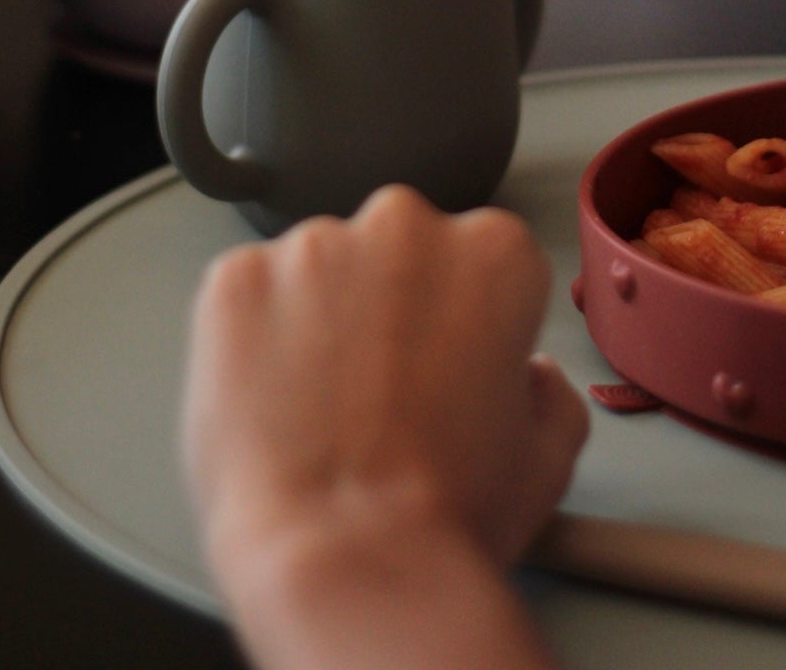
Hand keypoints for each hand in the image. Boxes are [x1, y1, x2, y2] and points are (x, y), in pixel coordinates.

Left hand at [182, 187, 588, 586]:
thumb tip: (530, 374)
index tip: (446, 369)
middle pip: (396, 252)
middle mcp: (404, 224)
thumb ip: (548, 390)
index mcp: (493, 251)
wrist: (346, 560)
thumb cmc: (448, 517)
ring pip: (317, 270)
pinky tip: (267, 404)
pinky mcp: (237, 279)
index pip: (480, 262)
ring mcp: (313, 245)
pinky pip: (244, 293)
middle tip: (378, 394)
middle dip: (388, 307)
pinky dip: (249, 338)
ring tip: (316, 410)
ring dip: (317, 319)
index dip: (464, 325)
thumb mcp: (546, 455)